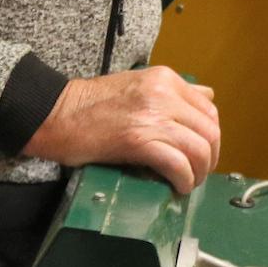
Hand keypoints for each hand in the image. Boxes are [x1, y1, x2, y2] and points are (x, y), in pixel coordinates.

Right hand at [22, 67, 221, 193]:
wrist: (56, 113)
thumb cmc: (92, 104)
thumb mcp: (140, 84)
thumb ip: (174, 92)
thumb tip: (208, 96)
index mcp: (166, 79)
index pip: (209, 108)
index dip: (211, 136)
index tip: (203, 152)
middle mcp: (164, 94)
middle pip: (209, 131)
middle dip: (209, 157)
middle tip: (198, 172)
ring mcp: (152, 116)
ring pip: (198, 149)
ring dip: (198, 172)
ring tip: (188, 182)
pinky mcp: (138, 140)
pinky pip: (177, 164)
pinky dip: (183, 180)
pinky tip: (178, 187)